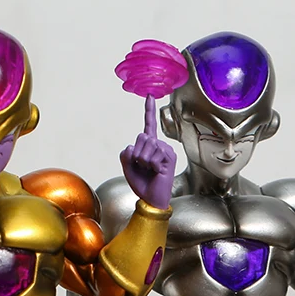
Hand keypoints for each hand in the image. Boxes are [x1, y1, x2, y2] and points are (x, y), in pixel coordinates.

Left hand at [120, 95, 176, 209]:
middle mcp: (158, 145)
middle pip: (142, 136)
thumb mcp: (127, 168)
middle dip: (136, 153)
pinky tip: (156, 171)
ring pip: (148, 145)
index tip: (150, 96)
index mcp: (148, 146)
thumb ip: (125, 155)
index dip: (149, 111)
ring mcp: (165, 150)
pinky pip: (154, 154)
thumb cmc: (142, 185)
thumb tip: (131, 146)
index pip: (148, 125)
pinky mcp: (170, 157)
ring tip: (149, 170)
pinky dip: (151, 165)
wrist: (151, 199)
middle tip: (142, 166)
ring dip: (143, 160)